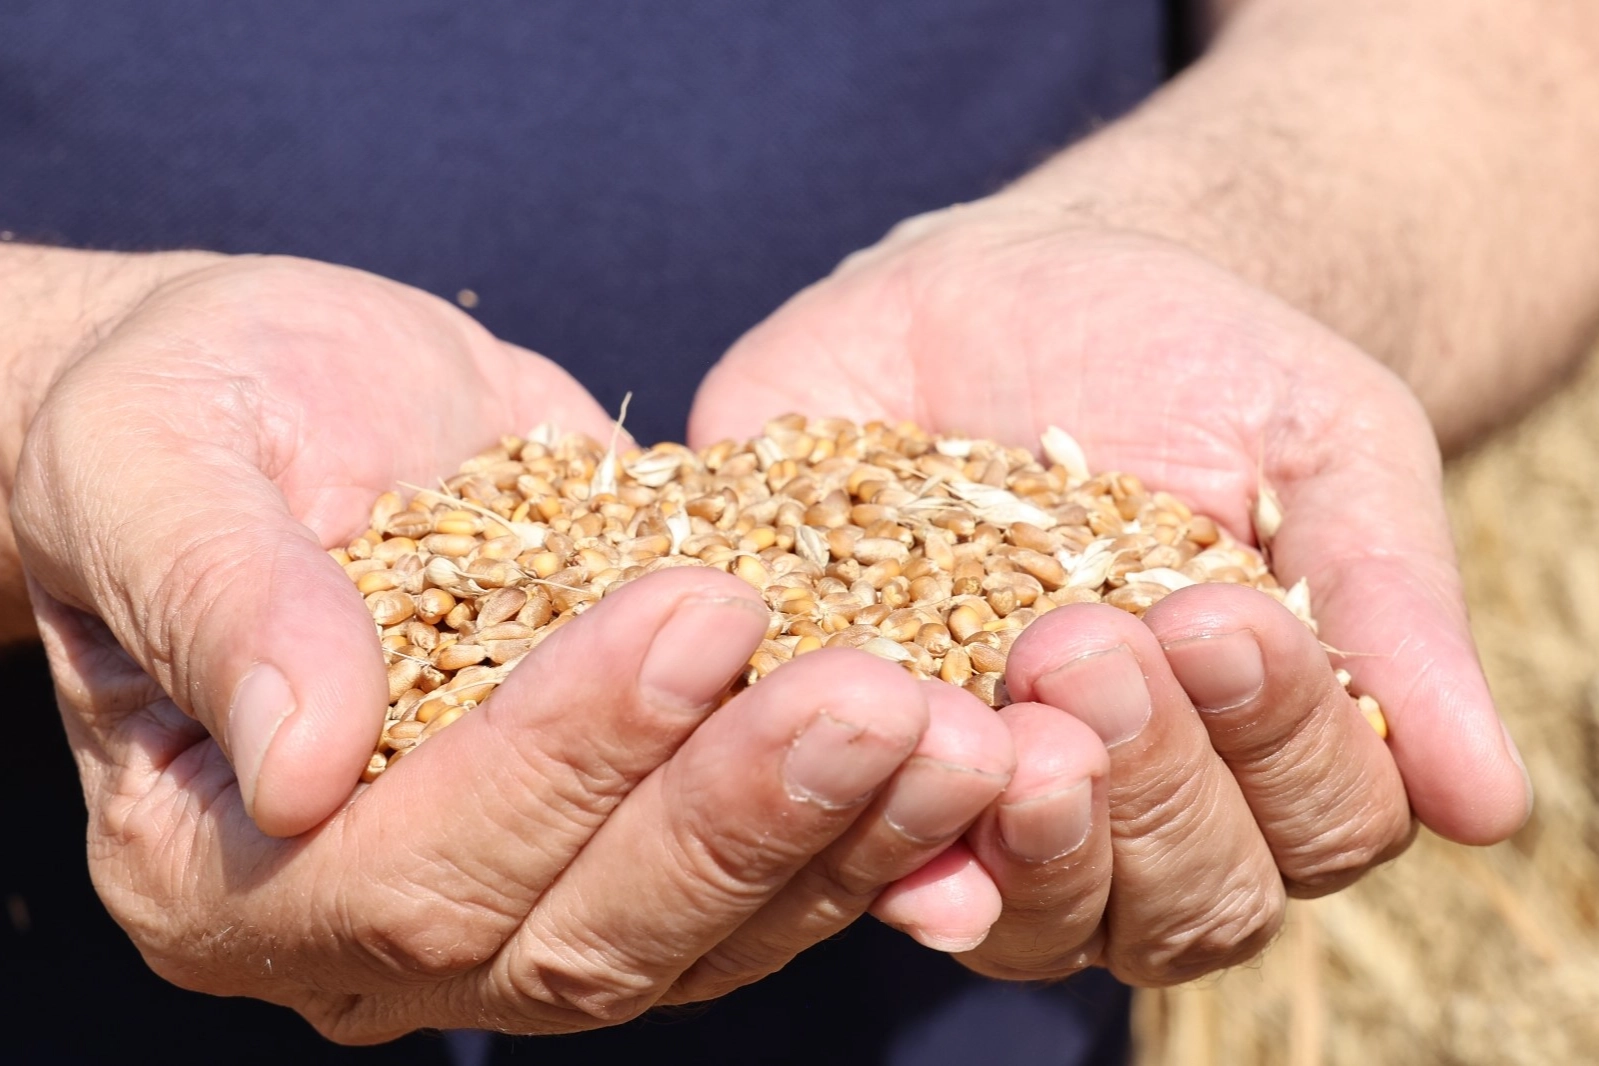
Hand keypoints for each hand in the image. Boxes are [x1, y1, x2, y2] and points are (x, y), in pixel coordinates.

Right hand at [12, 255, 1015, 1037]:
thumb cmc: (188, 418)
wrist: (279, 405)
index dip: (560, 751)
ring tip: (967, 733)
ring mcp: (512, 908)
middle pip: (575, 935)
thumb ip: (224, 604)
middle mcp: (373, 933)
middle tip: (881, 697)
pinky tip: (969, 762)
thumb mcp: (159, 464)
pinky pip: (753, 891)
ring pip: (691, 938)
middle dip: (737, 813)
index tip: (698, 610)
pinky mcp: (620, 850)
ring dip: (839, 840)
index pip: (407, 862)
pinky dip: (863, 836)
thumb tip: (300, 761)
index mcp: (221, 868)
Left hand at [689, 199, 1530, 983]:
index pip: (1318, 827)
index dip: (1280, 746)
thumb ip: (1393, 607)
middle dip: (1147, 785)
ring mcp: (993, 805)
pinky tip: (862, 777)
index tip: (1218, 616)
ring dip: (1028, 842)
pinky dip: (871, 838)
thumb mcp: (1322, 443)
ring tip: (994, 723)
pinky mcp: (860, 759)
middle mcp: (1138, 811)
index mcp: (1270, 750)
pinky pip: (866, 858)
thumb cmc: (1197, 364)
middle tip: (1083, 644)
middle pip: (1180, 905)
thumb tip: (1495, 807)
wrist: (1010, 292)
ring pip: (1036, 922)